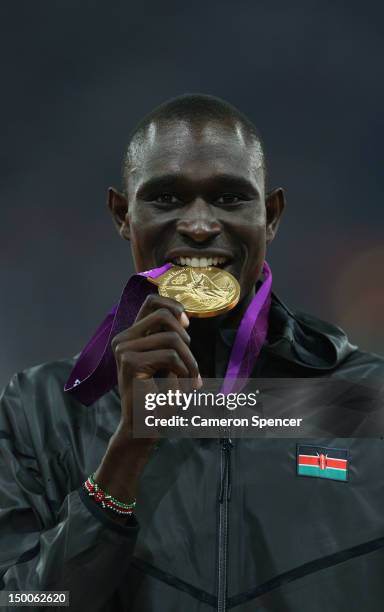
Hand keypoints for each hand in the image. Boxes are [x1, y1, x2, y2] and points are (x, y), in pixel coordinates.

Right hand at [111, 294, 200, 430]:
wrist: (144, 427)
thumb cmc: (160, 397)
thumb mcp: (168, 362)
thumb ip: (170, 339)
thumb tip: (185, 317)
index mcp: (131, 336)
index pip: (151, 301)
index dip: (173, 305)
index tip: (187, 324)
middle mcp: (123, 339)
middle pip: (163, 315)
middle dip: (186, 337)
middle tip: (191, 363)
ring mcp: (124, 349)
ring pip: (172, 338)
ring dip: (190, 361)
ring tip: (191, 379)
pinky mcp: (130, 362)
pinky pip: (170, 356)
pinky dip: (184, 371)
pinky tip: (182, 388)